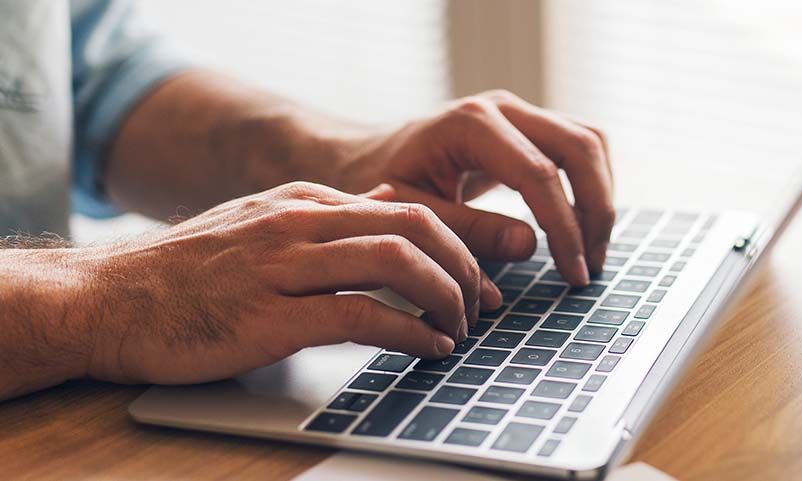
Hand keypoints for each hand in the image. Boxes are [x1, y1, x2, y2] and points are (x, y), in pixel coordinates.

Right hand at [77, 182, 500, 385]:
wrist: (107, 301)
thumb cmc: (184, 274)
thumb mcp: (259, 225)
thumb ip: (323, 218)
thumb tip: (387, 206)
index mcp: (302, 201)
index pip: (407, 208)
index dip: (460, 243)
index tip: (484, 277)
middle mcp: (298, 223)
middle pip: (415, 227)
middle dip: (464, 267)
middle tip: (481, 305)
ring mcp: (284, 266)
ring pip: (397, 262)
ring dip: (445, 299)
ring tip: (458, 329)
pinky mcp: (271, 317)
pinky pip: (362, 317)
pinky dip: (409, 334)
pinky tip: (428, 349)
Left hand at [335, 90, 614, 285]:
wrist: (366, 156)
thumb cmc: (380, 185)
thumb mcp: (414, 214)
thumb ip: (468, 231)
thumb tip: (530, 248)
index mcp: (470, 125)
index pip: (540, 174)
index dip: (564, 228)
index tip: (574, 273)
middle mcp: (501, 107)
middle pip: (581, 146)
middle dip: (595, 210)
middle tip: (590, 265)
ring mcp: (519, 111)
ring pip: (590, 141)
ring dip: (600, 197)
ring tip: (592, 252)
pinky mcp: (528, 125)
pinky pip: (580, 146)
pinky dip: (591, 185)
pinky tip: (582, 228)